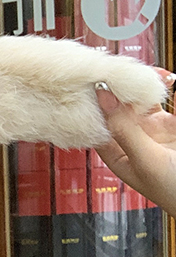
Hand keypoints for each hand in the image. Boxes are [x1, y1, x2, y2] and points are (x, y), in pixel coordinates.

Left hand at [95, 69, 175, 216]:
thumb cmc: (172, 189)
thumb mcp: (145, 159)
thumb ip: (125, 128)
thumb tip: (102, 98)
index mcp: (115, 154)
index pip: (95, 124)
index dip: (90, 103)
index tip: (89, 80)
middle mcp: (131, 139)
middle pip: (117, 107)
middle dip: (117, 87)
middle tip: (119, 67)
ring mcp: (153, 129)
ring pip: (140, 99)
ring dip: (142, 83)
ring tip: (150, 72)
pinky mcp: (172, 123)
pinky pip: (163, 98)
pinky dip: (162, 85)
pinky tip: (166, 77)